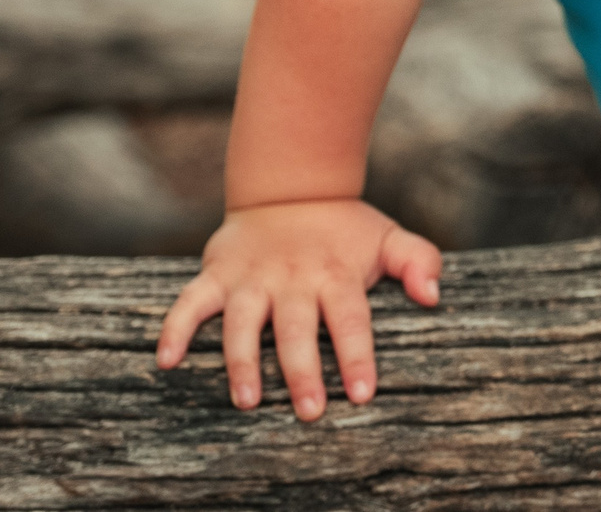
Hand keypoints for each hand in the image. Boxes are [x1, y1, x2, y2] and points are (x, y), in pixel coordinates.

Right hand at [154, 197, 442, 419]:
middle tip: (309, 411)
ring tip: (248, 400)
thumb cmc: (344, 229)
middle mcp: (292, 278)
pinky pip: (190, 302)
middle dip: (302, 371)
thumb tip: (433, 294)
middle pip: (297, 328)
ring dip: (242, 361)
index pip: (350, 319)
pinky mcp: (216, 275)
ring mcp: (251, 278)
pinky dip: (175, 329)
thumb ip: (417, 260)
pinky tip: (166, 361)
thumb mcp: (387, 237)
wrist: (289, 188)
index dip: (357, 355)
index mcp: (335, 273)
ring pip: (243, 323)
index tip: (363, 394)